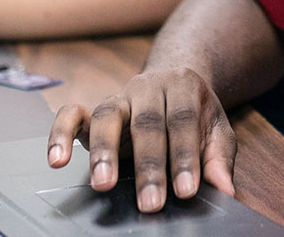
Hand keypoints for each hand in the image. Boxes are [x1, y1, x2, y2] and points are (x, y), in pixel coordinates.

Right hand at [46, 67, 236, 212]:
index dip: (184, 157)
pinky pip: (71, 114)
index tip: (186, 190)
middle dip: (148, 166)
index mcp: (183, 87)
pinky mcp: (94, 109)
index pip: (182, 122)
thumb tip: (226, 189)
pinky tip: (57, 159)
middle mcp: (147, 87)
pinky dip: (60, 133)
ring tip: (103, 184)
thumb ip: (218, 158)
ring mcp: (119, 97)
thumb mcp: (216, 131)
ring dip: (103, 152)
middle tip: (150, 202)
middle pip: (146, 124)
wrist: (176, 81)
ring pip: (106, 116)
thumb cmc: (196, 114)